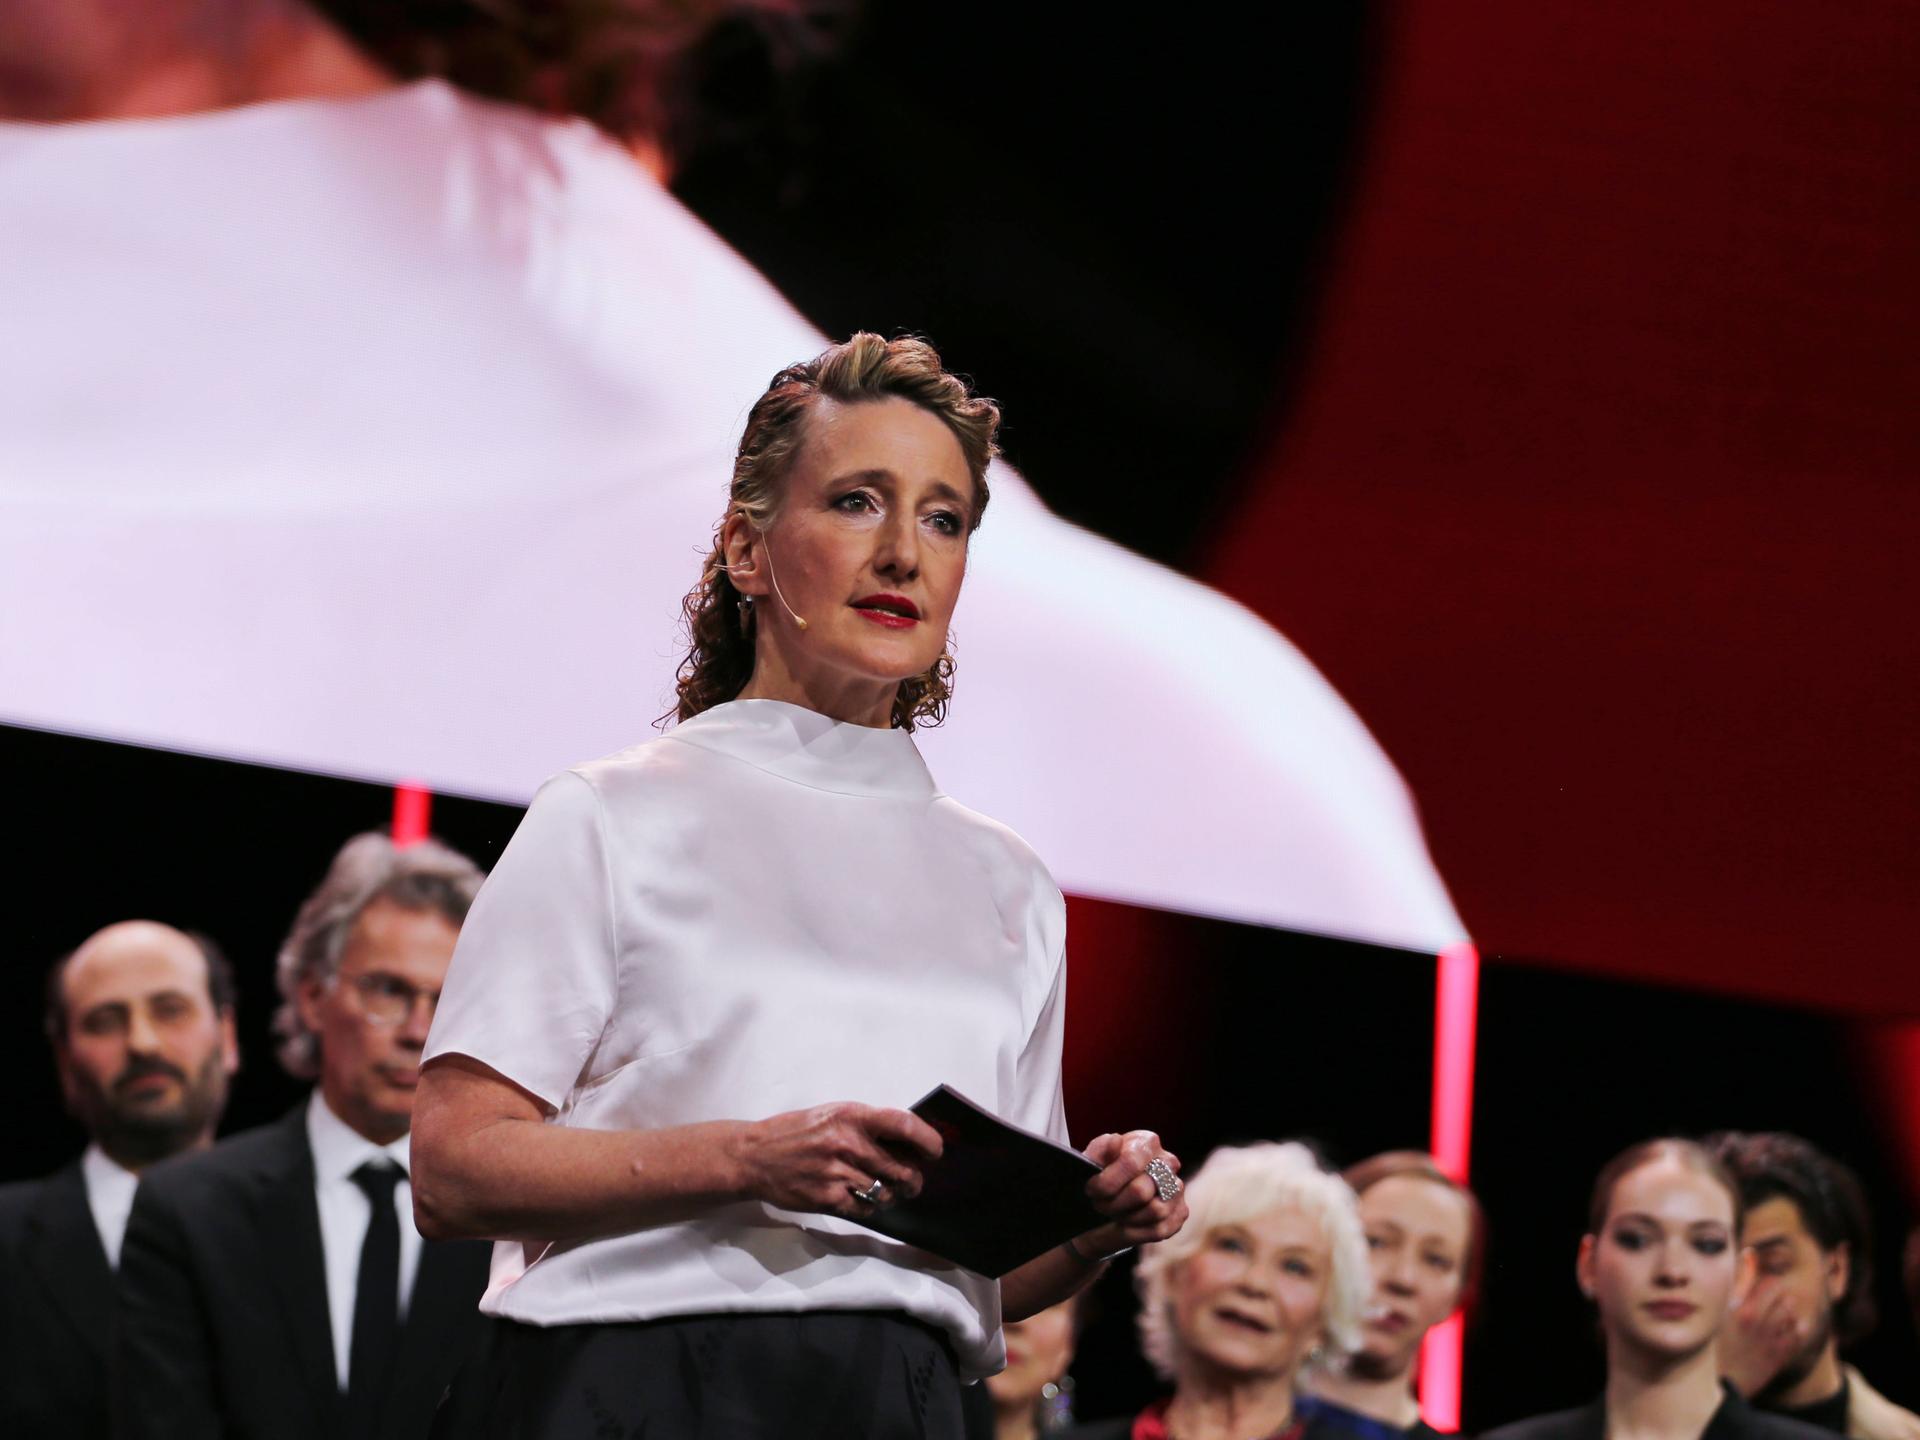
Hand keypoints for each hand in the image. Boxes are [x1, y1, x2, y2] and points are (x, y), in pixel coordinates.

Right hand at [732, 1103, 943, 1218]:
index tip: (935, 1151)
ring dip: (892, 1194)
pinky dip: (869, 1206)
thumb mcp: (832, 1114)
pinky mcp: (827, 1198)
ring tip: (886, 1190)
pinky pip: (865, 1208)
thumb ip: (866, 1125)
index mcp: (851, 1116)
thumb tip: (906, 1141)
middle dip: (913, 1179)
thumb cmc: (796, 1132)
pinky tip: (861, 1198)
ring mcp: (838, 1173)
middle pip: (901, 1168)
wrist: (754, 1156)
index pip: (904, 1125)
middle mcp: (848, 1143)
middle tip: (912, 1181)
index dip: (927, 1140)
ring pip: (886, 1192)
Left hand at [1073, 1130, 1188, 1257]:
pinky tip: (1125, 1224)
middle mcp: (1168, 1162)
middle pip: (1140, 1191)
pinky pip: (1159, 1229)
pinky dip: (1136, 1231)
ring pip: (1155, 1211)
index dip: (1108, 1181)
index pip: (1131, 1162)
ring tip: (1113, 1212)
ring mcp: (1177, 1188)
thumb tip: (1115, 1141)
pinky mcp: (1180, 1213)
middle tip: (1099, 1204)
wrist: (1105, 1207)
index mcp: (1147, 1142)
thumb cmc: (1100, 1178)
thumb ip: (1099, 1151)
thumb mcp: (1091, 1162)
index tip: (1092, 1190)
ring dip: (1126, 1217)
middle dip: (1114, 1203)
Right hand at [1720, 1282, 1805, 1396]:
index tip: (1770, 1287)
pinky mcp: (1781, 1352)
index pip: (1768, 1285)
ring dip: (1790, 1314)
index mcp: (1742, 1310)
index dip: (1771, 1284)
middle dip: (1783, 1298)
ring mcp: (1771, 1337)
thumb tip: (1745, 1279)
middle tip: (1779, 1302)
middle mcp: (1758, 1321)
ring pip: (1792, 1315)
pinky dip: (1797, 1330)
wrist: (1729, 1379)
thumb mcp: (1724, 1319)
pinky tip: (1792, 1331)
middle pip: (1784, 1298)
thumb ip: (1736, 1298)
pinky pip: (1798, 1335)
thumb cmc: (1723, 1347)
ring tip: (1784, 1317)